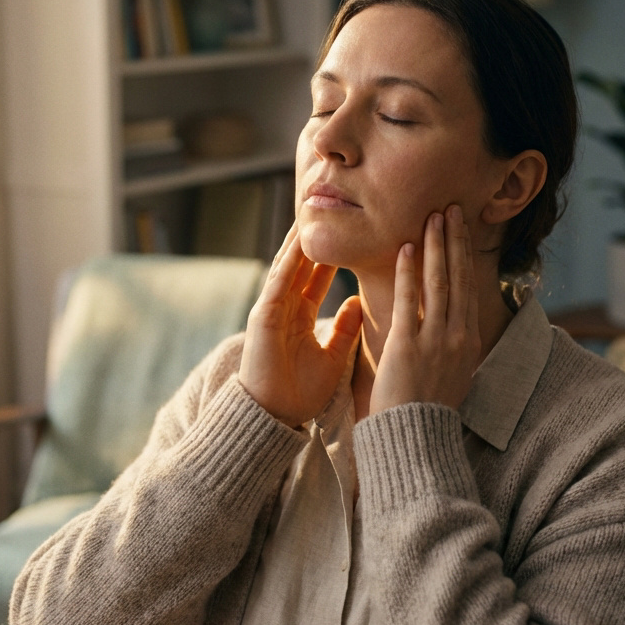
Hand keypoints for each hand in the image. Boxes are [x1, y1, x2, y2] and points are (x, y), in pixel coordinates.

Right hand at [239, 224, 362, 427]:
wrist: (276, 417)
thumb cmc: (301, 393)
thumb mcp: (332, 356)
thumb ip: (345, 329)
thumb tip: (360, 302)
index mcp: (299, 317)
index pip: (317, 277)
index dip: (332, 255)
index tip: (352, 232)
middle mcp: (284, 307)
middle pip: (301, 264)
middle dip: (314, 238)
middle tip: (331, 207)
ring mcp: (272, 309)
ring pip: (288, 265)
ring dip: (300, 240)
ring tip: (313, 210)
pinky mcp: (263, 315)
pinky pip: (278, 282)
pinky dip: (288, 261)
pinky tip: (299, 241)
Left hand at [369, 205, 480, 414]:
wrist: (416, 440)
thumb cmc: (427, 412)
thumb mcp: (451, 376)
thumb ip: (450, 349)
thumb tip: (451, 331)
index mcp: (468, 342)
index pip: (468, 289)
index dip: (465, 257)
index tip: (461, 231)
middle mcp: (458, 336)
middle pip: (459, 278)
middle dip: (455, 241)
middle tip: (451, 209)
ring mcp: (436, 340)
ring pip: (439, 282)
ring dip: (436, 247)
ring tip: (433, 217)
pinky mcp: (409, 345)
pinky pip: (409, 301)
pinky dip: (409, 272)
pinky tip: (406, 248)